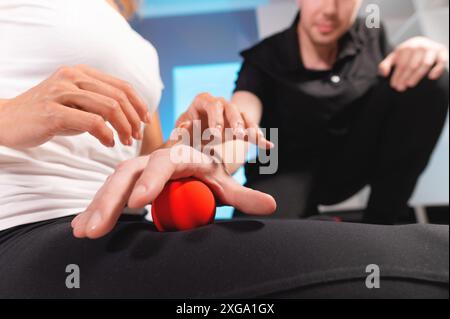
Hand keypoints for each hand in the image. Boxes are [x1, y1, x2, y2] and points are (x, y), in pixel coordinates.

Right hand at [0, 65, 149, 147]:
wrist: (6, 120)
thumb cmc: (46, 115)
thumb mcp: (75, 104)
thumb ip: (98, 104)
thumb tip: (130, 117)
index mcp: (81, 73)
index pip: (121, 85)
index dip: (138, 104)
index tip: (144, 121)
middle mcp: (73, 77)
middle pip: (119, 96)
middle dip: (133, 119)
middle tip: (136, 136)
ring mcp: (62, 92)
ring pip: (109, 107)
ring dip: (123, 127)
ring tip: (124, 141)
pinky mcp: (54, 111)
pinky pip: (92, 121)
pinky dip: (107, 134)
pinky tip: (108, 143)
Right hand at [71, 145, 276, 238]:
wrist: (195, 156)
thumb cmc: (209, 169)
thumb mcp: (225, 182)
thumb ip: (245, 194)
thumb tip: (272, 205)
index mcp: (177, 156)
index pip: (161, 165)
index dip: (150, 182)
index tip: (138, 203)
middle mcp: (153, 160)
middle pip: (127, 174)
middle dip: (110, 200)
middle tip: (97, 229)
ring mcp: (138, 169)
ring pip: (112, 183)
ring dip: (97, 206)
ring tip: (83, 232)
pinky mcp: (129, 180)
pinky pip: (109, 190)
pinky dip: (95, 206)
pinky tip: (81, 225)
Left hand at [175, 93, 272, 148]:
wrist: (192, 137)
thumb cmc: (185, 134)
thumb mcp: (181, 133)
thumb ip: (182, 131)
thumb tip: (188, 124)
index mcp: (203, 101)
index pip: (211, 105)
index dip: (215, 118)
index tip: (215, 134)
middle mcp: (219, 103)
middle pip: (231, 108)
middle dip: (235, 122)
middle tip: (237, 135)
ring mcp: (231, 113)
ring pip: (244, 117)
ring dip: (250, 128)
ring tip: (256, 139)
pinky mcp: (240, 125)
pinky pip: (251, 130)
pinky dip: (258, 138)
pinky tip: (268, 145)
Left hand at [379, 37, 447, 91]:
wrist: (422, 44)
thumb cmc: (405, 55)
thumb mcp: (394, 58)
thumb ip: (385, 65)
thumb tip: (384, 73)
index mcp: (407, 47)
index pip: (401, 63)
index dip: (397, 75)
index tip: (393, 86)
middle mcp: (420, 46)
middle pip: (412, 65)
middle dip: (405, 78)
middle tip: (400, 88)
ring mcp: (432, 48)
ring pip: (425, 64)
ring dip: (417, 76)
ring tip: (410, 85)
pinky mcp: (442, 52)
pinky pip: (442, 61)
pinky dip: (437, 69)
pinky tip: (431, 77)